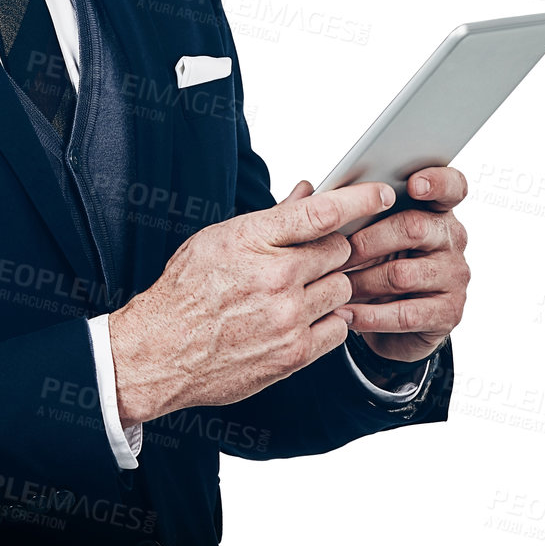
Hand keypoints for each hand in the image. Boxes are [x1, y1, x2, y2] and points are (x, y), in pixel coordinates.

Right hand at [108, 180, 393, 428]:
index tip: (382, 193)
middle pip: (339, 250)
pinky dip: (328, 321)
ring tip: (299, 290)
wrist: (162, 350)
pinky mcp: (294, 353)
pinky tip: (304, 317)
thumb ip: (272, 218)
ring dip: (329, 286)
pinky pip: (339, 328)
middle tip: (308, 258)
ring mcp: (288, 317)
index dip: (359, 198)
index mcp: (253, 240)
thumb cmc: (187, 290)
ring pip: (342, 288)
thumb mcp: (220, 239)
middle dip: (330, 250)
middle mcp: (275, 277)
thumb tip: (308, 192)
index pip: (321, 212)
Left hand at [331, 166, 469, 363]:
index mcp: (435, 208)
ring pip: (404, 273)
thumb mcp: (362, 232)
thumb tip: (304, 189)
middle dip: (367, 240)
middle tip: (337, 251)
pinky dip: (370, 315)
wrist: (389, 321)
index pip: (452, 185)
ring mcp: (454, 276)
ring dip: (363, 281)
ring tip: (335, 285)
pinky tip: (346, 313)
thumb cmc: (373, 263)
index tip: (413, 184)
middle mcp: (451, 238)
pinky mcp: (449, 312)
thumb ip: (340, 208)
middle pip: (414, 227)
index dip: (436, 181)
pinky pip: (406, 313)